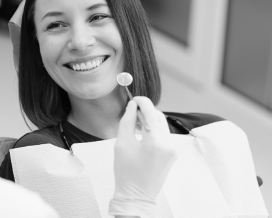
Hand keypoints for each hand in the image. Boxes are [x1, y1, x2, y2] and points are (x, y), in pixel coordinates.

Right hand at [109, 97, 177, 217]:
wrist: (136, 196)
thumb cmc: (126, 172)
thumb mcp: (122, 144)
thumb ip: (128, 121)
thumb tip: (132, 106)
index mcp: (156, 141)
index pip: (151, 112)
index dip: (142, 102)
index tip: (134, 98)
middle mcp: (169, 144)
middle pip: (159, 117)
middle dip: (146, 111)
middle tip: (132, 110)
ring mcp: (173, 150)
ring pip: (162, 125)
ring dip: (150, 120)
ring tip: (135, 122)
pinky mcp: (172, 154)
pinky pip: (164, 135)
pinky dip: (154, 130)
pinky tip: (143, 132)